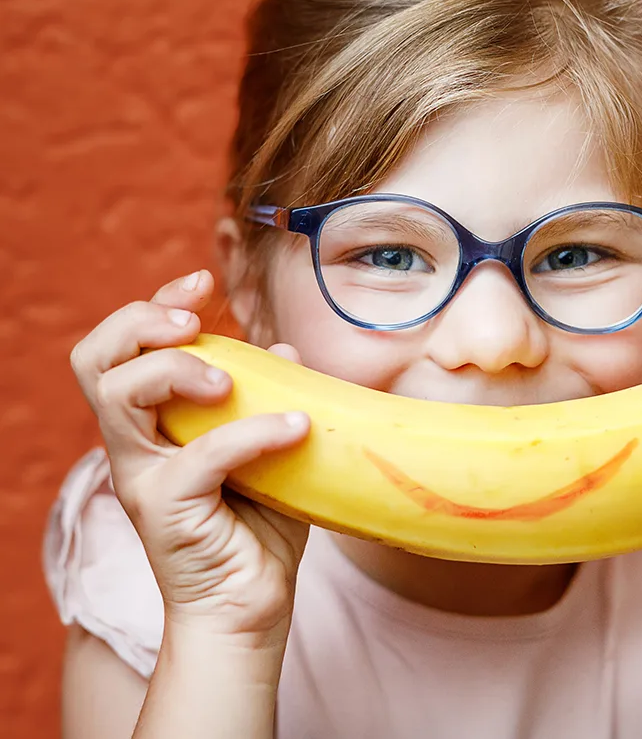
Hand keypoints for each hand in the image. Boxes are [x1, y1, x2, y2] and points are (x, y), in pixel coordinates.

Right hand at [70, 270, 311, 643]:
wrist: (250, 609)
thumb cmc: (258, 529)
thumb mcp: (268, 450)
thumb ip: (271, 399)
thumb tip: (287, 350)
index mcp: (152, 424)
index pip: (123, 348)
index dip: (153, 305)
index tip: (201, 282)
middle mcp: (133, 444)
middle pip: (95, 358)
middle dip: (141, 321)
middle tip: (193, 322)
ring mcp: (142, 478)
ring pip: (120, 395)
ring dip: (177, 370)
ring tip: (231, 381)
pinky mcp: (165, 511)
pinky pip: (199, 455)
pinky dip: (252, 432)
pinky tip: (296, 428)